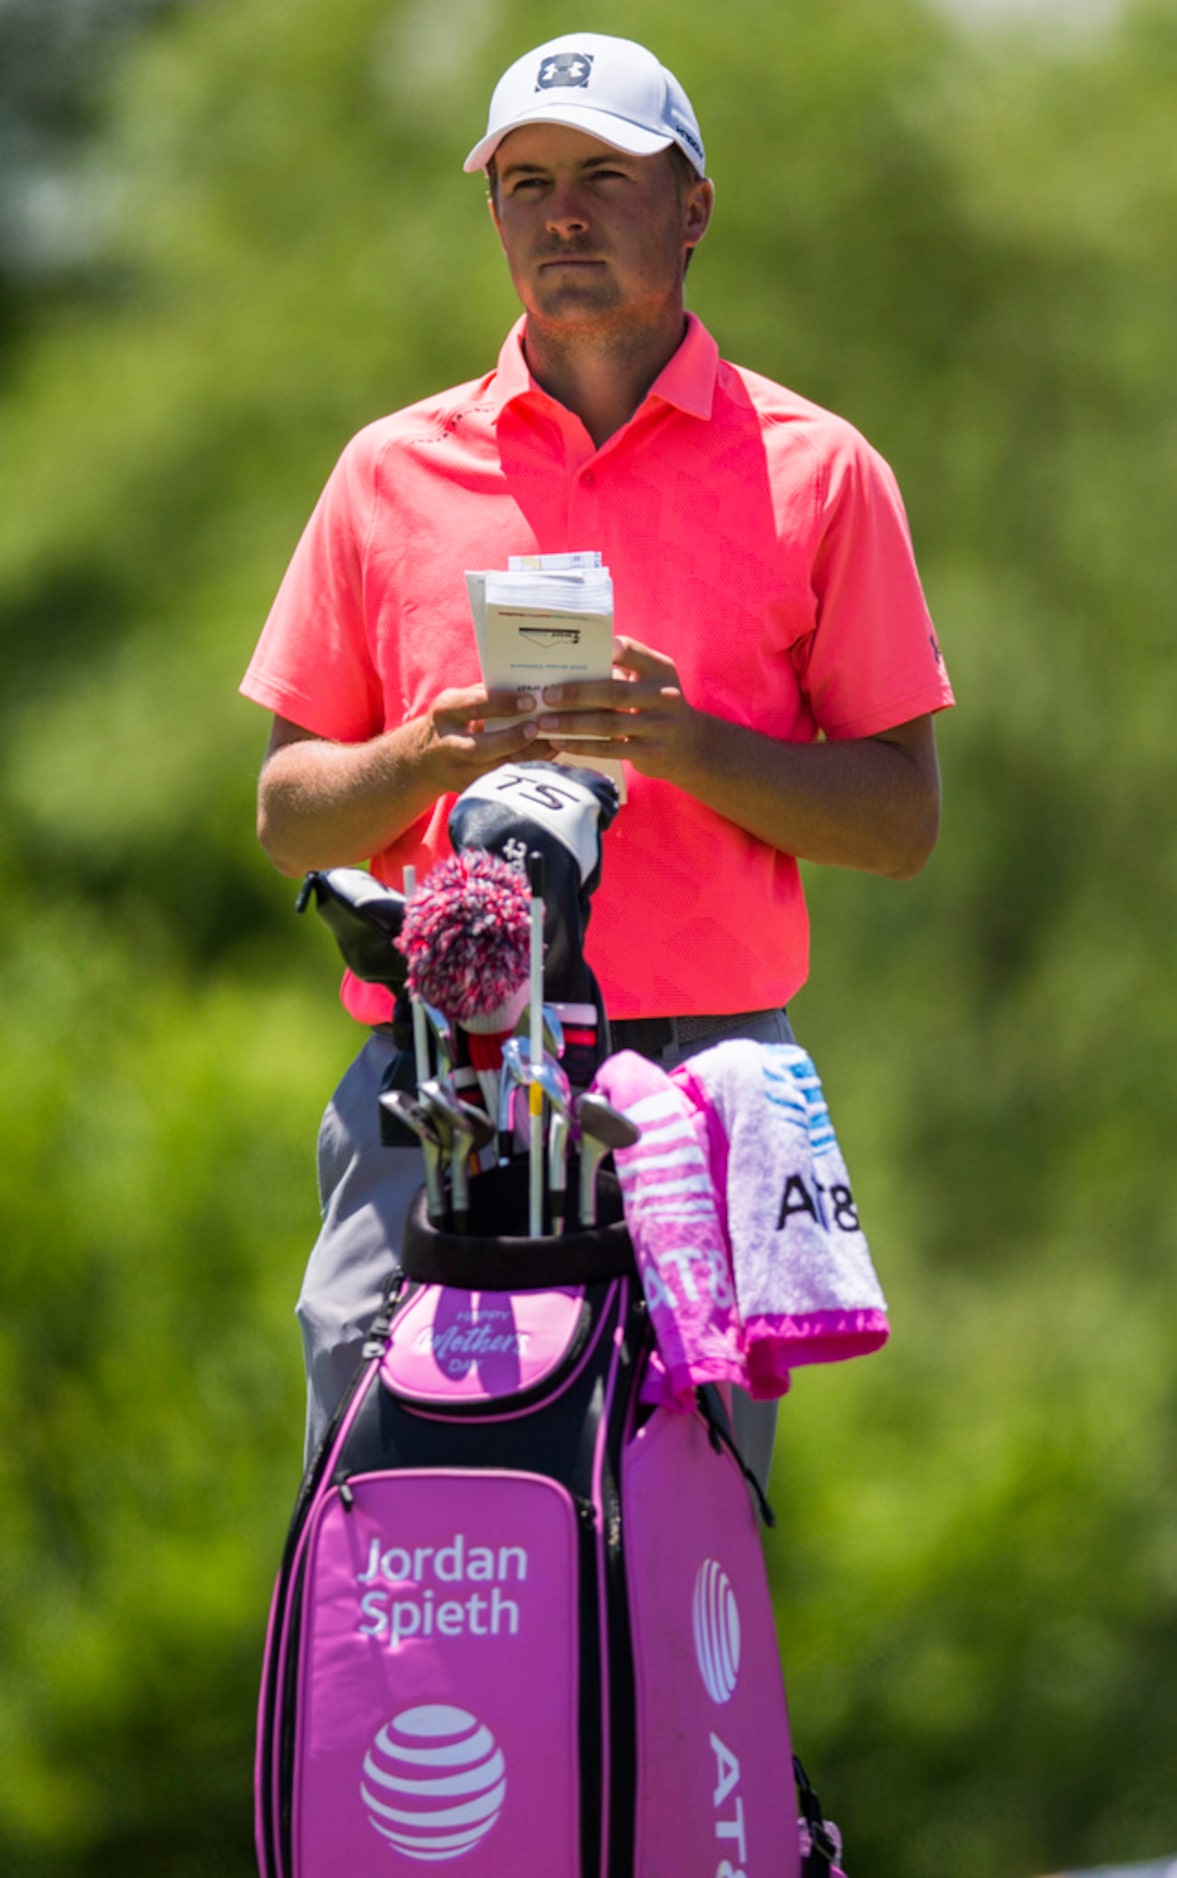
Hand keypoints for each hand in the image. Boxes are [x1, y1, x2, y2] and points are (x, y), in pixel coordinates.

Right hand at [417, 683, 553, 785]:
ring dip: (527, 757)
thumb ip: (486, 693)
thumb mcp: (458, 700)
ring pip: (495, 769)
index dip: (503, 704)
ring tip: (551, 742)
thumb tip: (528, 688)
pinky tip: (546, 757)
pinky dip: (527, 769)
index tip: (530, 701)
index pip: (474, 706)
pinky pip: (503, 779)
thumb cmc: (452, 720)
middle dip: (512, 739)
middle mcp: (447, 744)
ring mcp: (457, 771)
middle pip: (481, 748)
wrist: (422, 759)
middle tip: (537, 728)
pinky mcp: (469, 788)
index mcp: (445, 712)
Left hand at [535, 636, 701, 781]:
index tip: (573, 652)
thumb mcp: (650, 682)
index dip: (603, 650)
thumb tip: (568, 665)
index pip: (630, 651)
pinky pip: (610, 749)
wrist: (691, 745)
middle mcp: (664, 695)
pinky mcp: (651, 753)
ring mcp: (659, 726)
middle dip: (576, 693)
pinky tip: (560, 743)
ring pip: (608, 724)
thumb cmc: (655, 705)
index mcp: (660, 669)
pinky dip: (582, 746)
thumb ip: (623, 671)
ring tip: (544, 723)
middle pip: (614, 691)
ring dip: (572, 723)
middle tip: (547, 695)